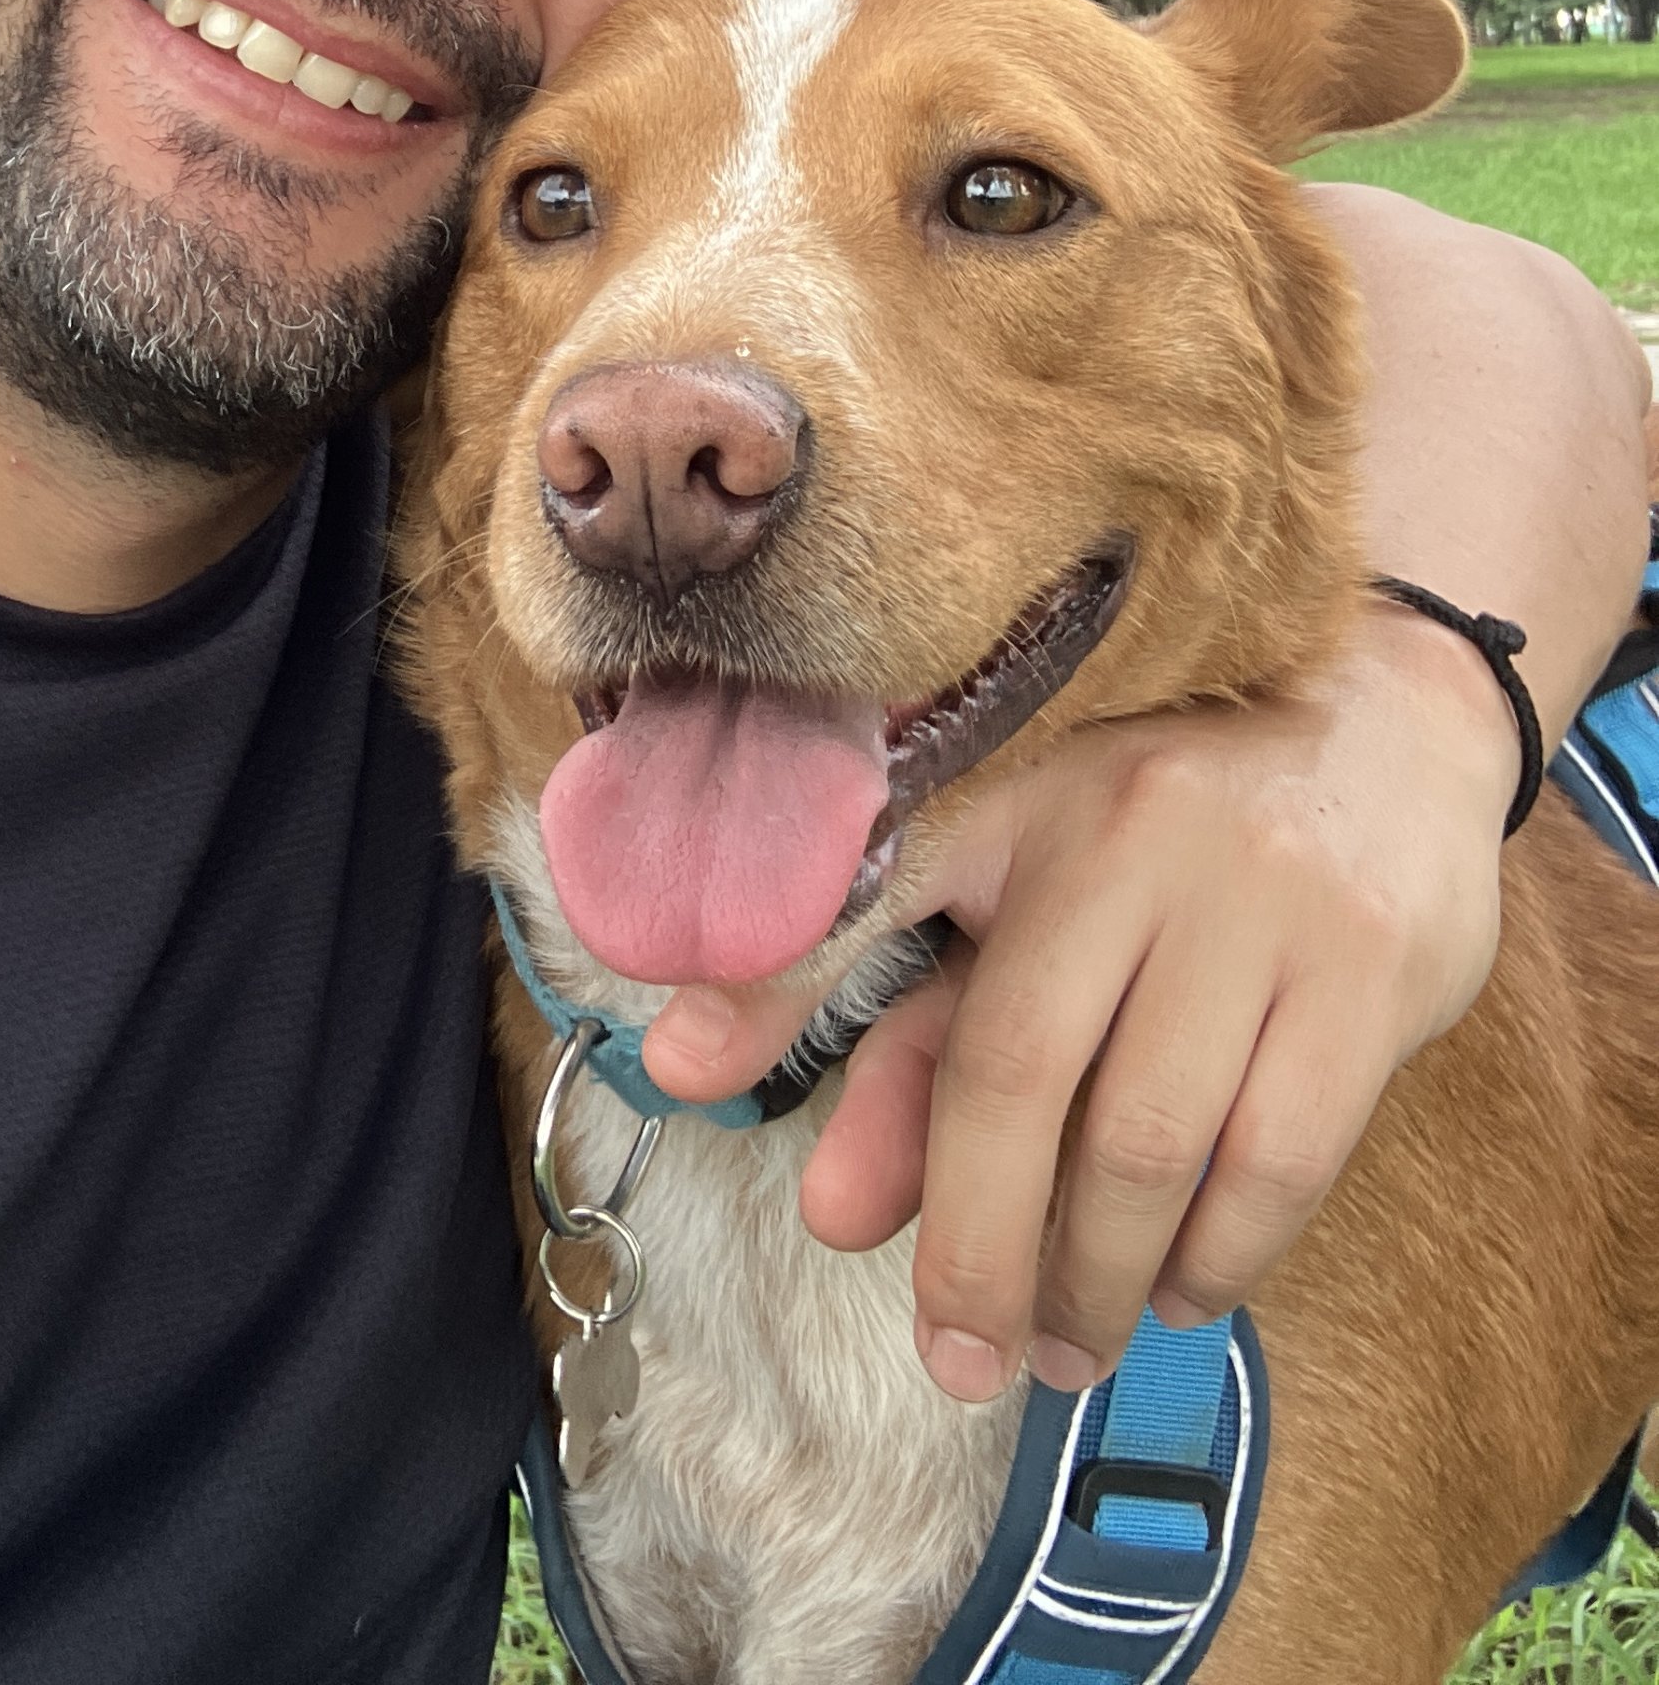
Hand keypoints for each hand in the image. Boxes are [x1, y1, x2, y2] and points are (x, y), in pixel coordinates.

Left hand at [638, 189, 1649, 1400]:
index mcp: (1010, 792)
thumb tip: (687, 1071)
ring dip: (1094, 1278)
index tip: (682, 1077)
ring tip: (1066, 1341)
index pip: (868, 893)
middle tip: (958, 1356)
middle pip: (1016, 1073)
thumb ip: (886, 987)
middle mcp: (1121, 831)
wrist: (1394, 720)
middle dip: (974, 1243)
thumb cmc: (1163, 821)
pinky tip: (1183, 1288)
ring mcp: (1256, 900)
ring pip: (1148, 1142)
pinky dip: (1218, 1254)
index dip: (772, 987)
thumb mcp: (1017, 867)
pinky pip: (1275, 1157)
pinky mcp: (1368, 971)